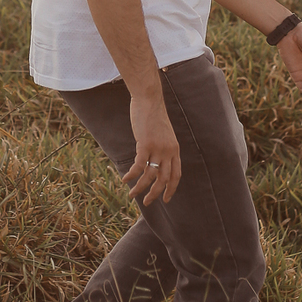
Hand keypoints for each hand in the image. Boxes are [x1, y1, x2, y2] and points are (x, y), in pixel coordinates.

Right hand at [123, 88, 180, 204]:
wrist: (149, 99)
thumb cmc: (153, 115)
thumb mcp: (163, 133)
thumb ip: (162, 147)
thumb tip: (153, 160)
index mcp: (174, 149)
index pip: (176, 175)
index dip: (171, 189)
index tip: (166, 199)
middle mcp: (168, 151)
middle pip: (164, 179)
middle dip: (155, 193)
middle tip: (147, 202)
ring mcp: (158, 148)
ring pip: (150, 175)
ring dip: (140, 187)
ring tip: (132, 194)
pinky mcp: (145, 144)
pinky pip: (139, 166)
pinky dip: (132, 175)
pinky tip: (125, 178)